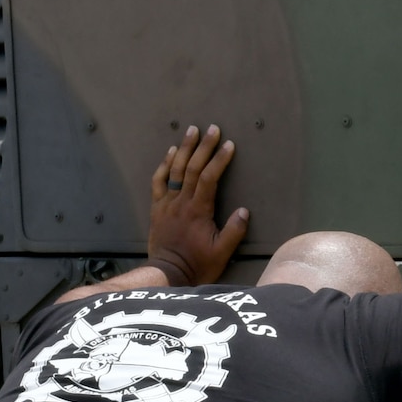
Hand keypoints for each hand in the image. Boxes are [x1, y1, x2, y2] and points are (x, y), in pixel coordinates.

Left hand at [147, 124, 248, 285]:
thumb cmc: (197, 264)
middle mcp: (181, 201)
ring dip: (184, 148)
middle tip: (213, 128)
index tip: (229, 145)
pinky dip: (164, 164)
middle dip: (203, 146)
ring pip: (175, 169)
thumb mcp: (222, 253)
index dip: (220, 159)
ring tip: (192, 130)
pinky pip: (159, 180)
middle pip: (192, 167)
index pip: (210, 178)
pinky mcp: (157, 207)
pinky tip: (170, 152)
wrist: (166, 273)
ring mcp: (167, 203)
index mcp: (199, 210)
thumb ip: (234, 231)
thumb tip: (244, 211)